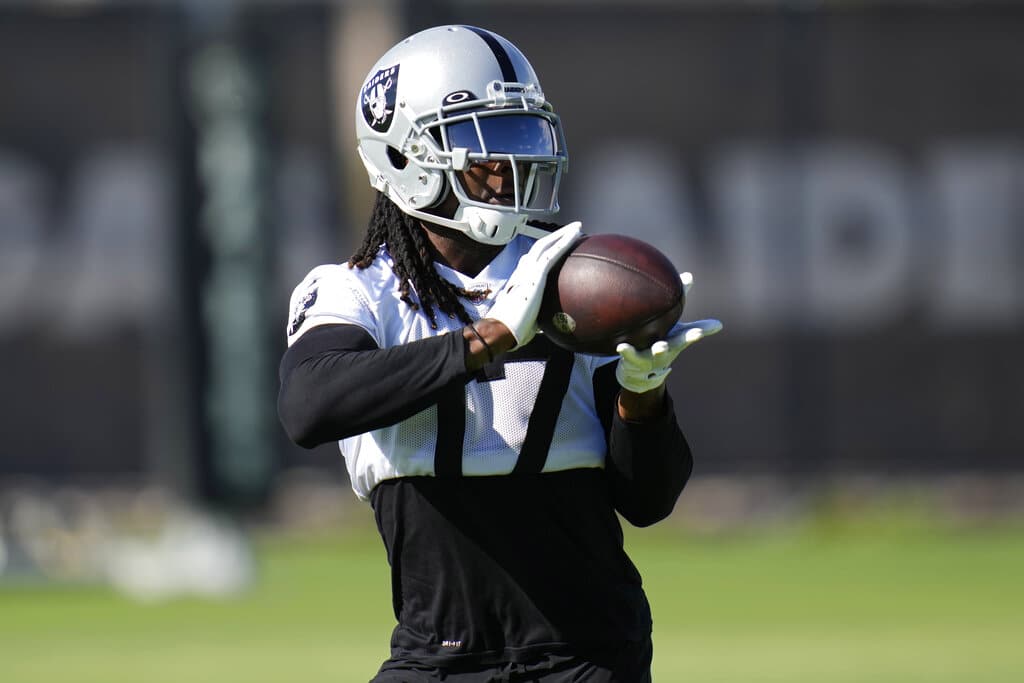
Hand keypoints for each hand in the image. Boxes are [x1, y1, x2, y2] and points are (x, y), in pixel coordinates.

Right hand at [486, 222, 582, 348]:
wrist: (501, 329)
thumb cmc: (512, 330)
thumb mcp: (528, 320)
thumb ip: (538, 317)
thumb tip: (548, 326)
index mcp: (519, 281)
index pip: (531, 261)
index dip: (543, 252)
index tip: (553, 248)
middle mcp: (522, 271)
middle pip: (540, 247)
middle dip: (554, 237)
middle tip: (568, 232)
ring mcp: (528, 271)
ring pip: (547, 244)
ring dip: (562, 234)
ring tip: (576, 227)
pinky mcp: (537, 274)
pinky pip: (554, 253)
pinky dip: (565, 241)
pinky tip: (577, 233)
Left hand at [615, 273, 721, 393]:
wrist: (640, 371)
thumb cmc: (661, 342)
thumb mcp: (672, 327)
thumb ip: (676, 302)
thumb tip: (690, 276)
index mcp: (675, 341)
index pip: (688, 335)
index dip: (696, 333)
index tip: (702, 330)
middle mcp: (664, 349)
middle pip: (676, 344)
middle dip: (685, 340)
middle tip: (694, 334)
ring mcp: (649, 356)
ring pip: (655, 352)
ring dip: (659, 349)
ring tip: (660, 346)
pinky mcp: (632, 360)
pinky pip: (628, 355)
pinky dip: (626, 351)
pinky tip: (621, 345)